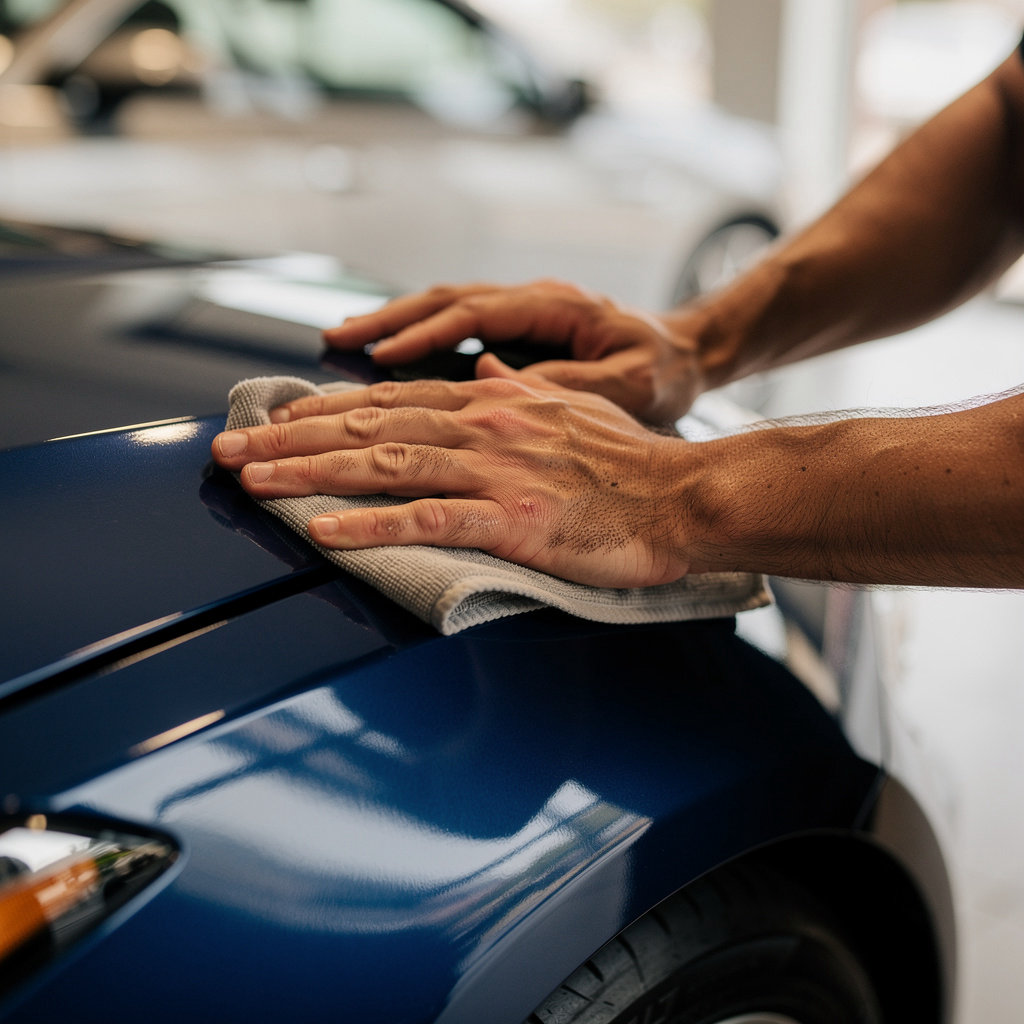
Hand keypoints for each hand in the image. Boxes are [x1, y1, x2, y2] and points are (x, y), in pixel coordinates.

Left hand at [211, 356, 696, 587]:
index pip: (392, 402)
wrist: (686, 497)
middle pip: (371, 428)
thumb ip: (519, 389)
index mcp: (494, 402)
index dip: (326, 412)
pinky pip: (430, 520)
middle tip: (229, 451)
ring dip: (311, 474)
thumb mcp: (572, 411)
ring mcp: (497, 471)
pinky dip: (373, 525)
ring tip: (252, 482)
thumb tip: (483, 369)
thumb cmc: (631, 463)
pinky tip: (324, 532)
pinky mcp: (514, 520)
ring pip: (386, 465)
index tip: (274, 422)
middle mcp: (486, 425)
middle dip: (292, 439)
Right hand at [323, 280, 704, 424]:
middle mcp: (533, 299)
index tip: (380, 354)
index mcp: (556, 306)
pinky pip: (459, 325)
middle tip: (334, 336)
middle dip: (388, 319)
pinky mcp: (520, 328)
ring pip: (445, 307)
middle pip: (446, 300)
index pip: (476, 313)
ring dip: (394, 322)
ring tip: (344, 339)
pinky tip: (387, 354)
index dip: (425, 333)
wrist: (689, 355)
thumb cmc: (664, 371)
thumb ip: (565, 382)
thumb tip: (491, 378)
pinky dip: (419, 335)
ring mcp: (524, 310)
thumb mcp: (628, 384)